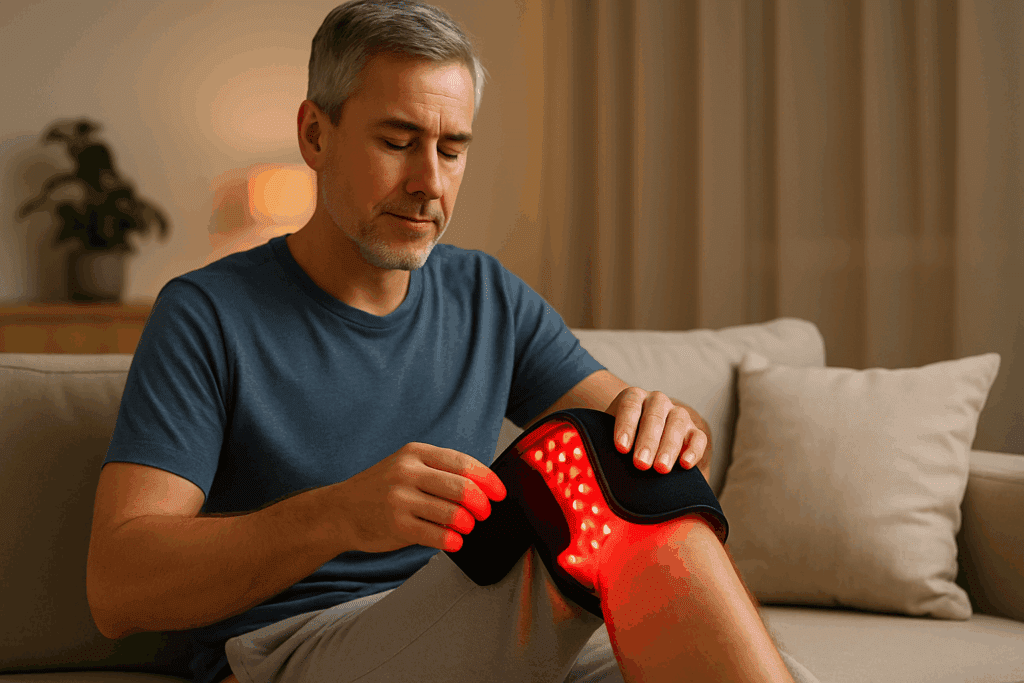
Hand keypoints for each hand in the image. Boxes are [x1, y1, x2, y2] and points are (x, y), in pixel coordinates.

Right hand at [333, 443, 505, 553]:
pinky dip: (453, 540)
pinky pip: (437, 535)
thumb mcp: (406, 465)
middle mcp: (407, 472)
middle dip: (481, 504)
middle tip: (484, 513)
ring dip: (468, 524)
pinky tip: (454, 541)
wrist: (339, 510)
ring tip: (466, 527)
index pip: (462, 463)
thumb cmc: (379, 489)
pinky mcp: (396, 525)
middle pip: (462, 488)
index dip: (487, 479)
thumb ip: (438, 470)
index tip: (499, 492)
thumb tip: (481, 485)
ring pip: (453, 513)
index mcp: (415, 453)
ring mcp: (400, 499)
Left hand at [606, 388, 707, 473]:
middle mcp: (657, 401)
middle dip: (647, 441)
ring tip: (660, 469)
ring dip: (669, 447)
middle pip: (654, 416)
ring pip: (677, 423)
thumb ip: (599, 443)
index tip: (621, 448)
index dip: (625, 425)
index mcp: (633, 397)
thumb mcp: (608, 437)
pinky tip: (685, 465)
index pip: (629, 405)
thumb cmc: (620, 442)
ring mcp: (678, 414)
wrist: (642, 446)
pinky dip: (693, 450)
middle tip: (640, 464)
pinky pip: (699, 437)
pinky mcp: (695, 431)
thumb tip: (583, 464)